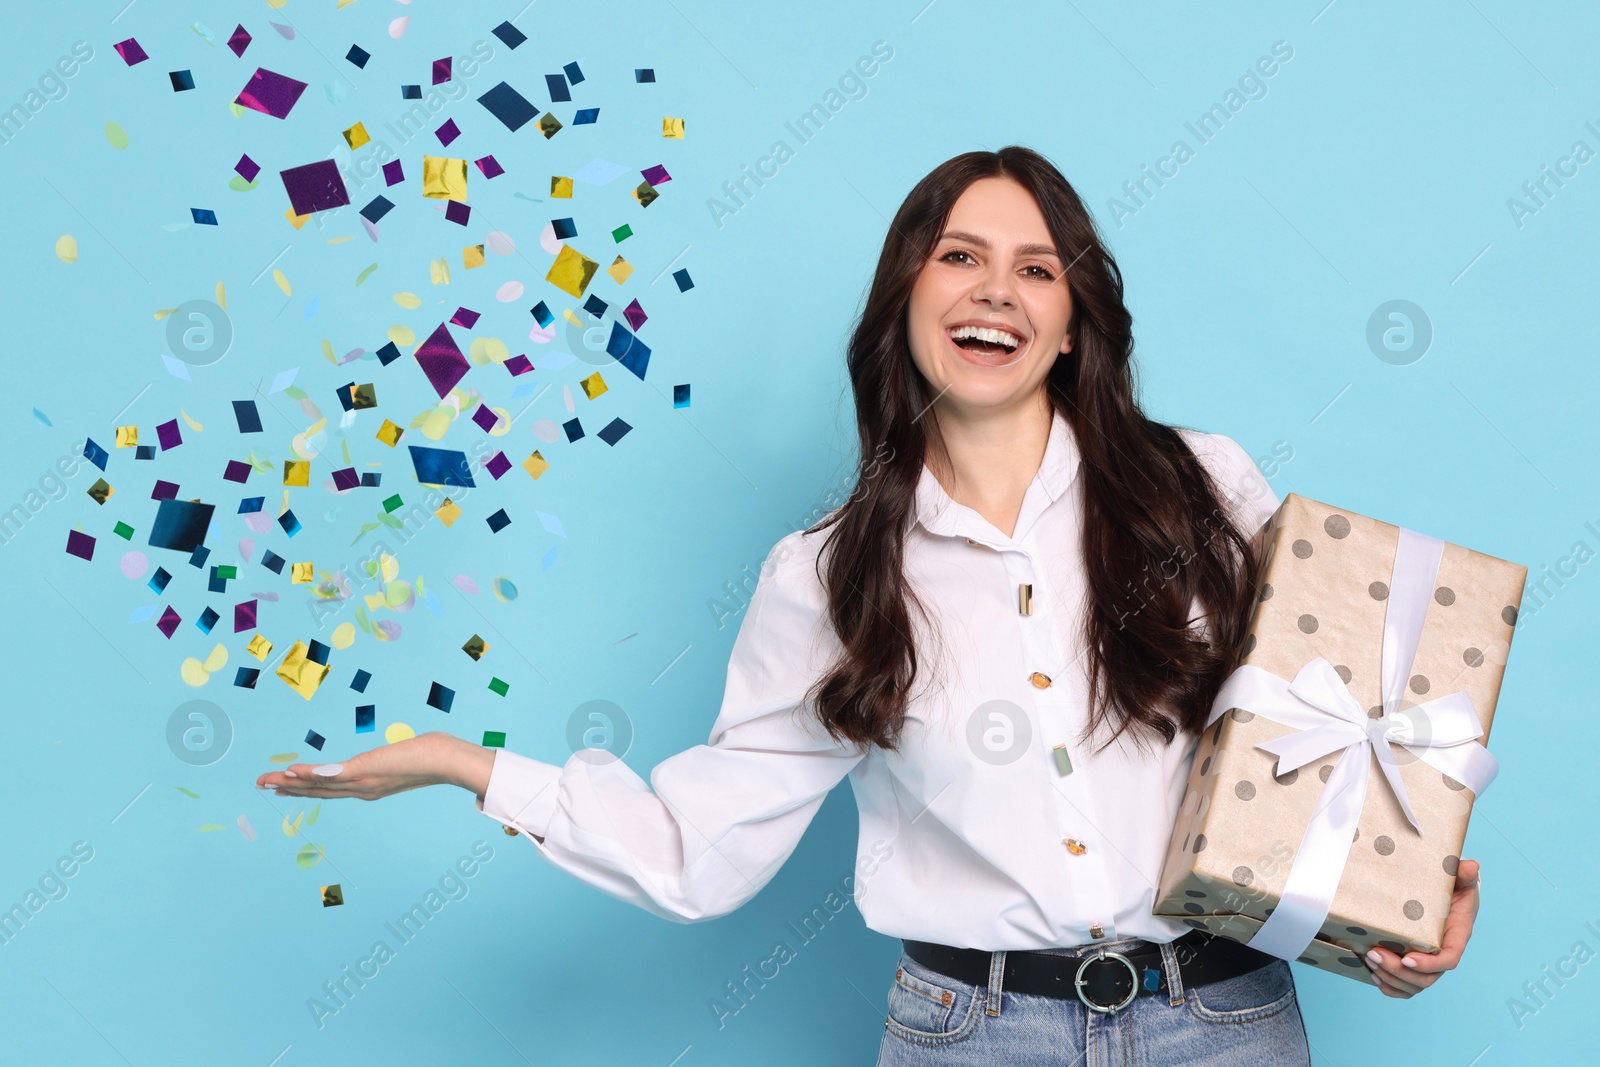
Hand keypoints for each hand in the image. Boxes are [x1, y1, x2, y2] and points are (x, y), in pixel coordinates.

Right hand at [254, 731, 495, 800]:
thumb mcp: (401, 760)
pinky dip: (312, 773)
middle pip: (317, 790)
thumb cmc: (430, 755)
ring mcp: (363, 781)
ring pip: (320, 784)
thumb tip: (391, 757)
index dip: (302, 790)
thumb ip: (388, 761)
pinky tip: (293, 772)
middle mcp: (362, 788)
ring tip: (266, 781)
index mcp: (367, 787)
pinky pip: (333, 773)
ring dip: (291, 782)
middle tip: (260, 785)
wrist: (446, 761)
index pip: (328, 790)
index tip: (280, 788)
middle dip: (287, 789)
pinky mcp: (367, 769)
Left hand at [1362, 858, 1480, 996]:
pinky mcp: (1414, 962)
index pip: (1448, 959)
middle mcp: (1443, 953)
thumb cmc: (1453, 886)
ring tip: (1369, 959)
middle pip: (1427, 978)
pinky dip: (1391, 987)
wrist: (1445, 893)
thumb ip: (1464, 873)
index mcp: (1456, 936)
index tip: (1408, 958)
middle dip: (1399, 971)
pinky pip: (1405, 986)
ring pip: (1414, 985)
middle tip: (1373, 953)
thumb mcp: (1460, 878)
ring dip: (1391, 978)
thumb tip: (1471, 866)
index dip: (1429, 964)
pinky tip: (1374, 976)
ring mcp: (1428, 961)